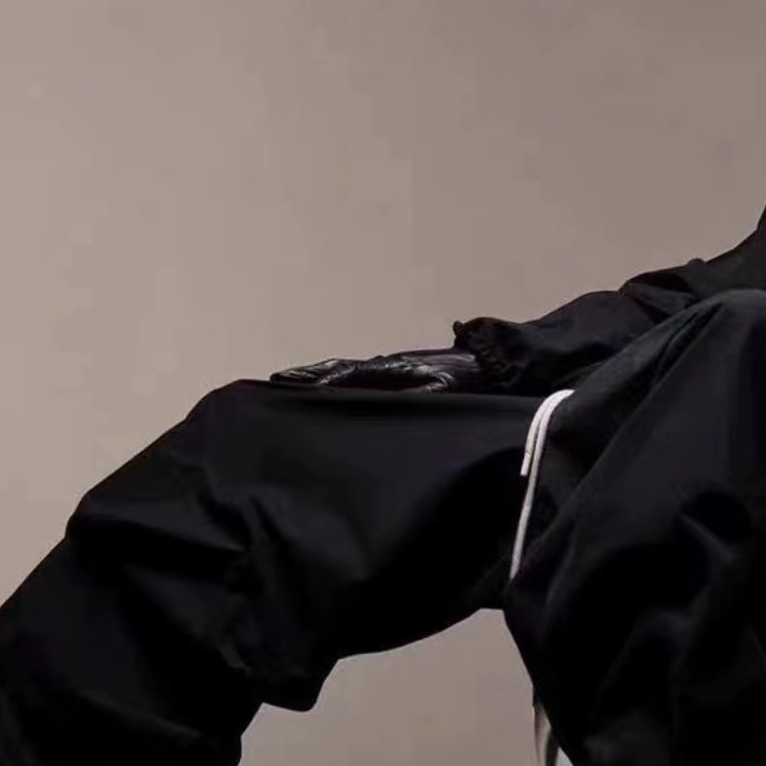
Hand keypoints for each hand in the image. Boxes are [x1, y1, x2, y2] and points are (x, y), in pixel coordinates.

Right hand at [269, 348, 483, 393]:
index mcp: (391, 368)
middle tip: (274, 382)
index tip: (292, 389)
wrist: (492, 363)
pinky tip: (328, 393)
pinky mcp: (397, 376)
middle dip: (307, 376)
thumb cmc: (469, 378)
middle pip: (338, 370)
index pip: (348, 375)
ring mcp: (389, 370)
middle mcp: (384, 366)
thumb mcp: (445, 389)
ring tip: (287, 384)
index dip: (321, 382)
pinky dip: (336, 383)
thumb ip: (420, 398)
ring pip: (345, 373)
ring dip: (317, 378)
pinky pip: (358, 380)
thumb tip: (393, 402)